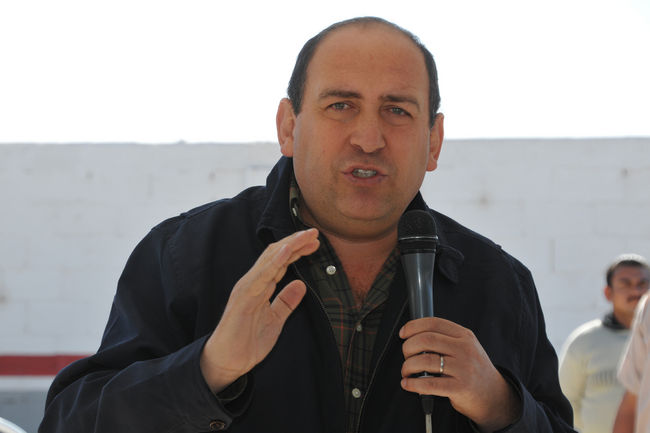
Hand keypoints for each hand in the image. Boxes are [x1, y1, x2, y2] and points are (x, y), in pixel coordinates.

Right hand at [200, 228, 319, 392]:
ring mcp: (247, 288)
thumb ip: (286, 302)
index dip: (297, 250)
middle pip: (275, 254)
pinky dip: (275, 261)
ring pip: (270, 259)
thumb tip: (301, 285)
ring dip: (289, 245)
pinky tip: (287, 251)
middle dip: (295, 242)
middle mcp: (253, 282)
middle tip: (314, 233)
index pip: (280, 262)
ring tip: (305, 236)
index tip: (314, 243)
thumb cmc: (247, 342)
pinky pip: (261, 275)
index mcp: (260, 286)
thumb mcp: (275, 321)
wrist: (226, 361)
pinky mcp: (244, 297)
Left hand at [399, 317, 520, 431]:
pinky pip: (430, 384)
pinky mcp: (460, 388)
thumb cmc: (473, 370)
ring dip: (408, 366)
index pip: (434, 323)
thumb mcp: (466, 347)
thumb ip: (445, 339)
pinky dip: (413, 384)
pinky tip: (408, 384)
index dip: (413, 326)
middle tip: (405, 355)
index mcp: (464, 336)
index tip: (403, 333)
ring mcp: (464, 368)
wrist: (494, 396)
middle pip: (426, 340)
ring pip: (425, 361)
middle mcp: (465, 349)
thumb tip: (413, 336)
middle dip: (408, 347)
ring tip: (406, 372)